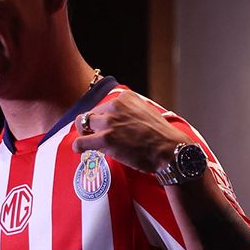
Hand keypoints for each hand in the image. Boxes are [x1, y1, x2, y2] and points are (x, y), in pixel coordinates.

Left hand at [72, 92, 192, 172]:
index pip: (103, 106)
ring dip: (86, 136)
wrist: (170, 150)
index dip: (103, 120)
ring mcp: (109, 122)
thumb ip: (129, 111)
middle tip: (96, 138)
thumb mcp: (145, 112)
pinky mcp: (105, 139)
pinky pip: (80, 142)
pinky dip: (79, 147)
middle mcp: (115, 106)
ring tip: (91, 145)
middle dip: (92, 127)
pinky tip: (83, 152)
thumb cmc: (161, 136)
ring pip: (82, 126)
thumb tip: (117, 119)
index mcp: (125, 97)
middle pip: (91, 115)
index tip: (108, 129)